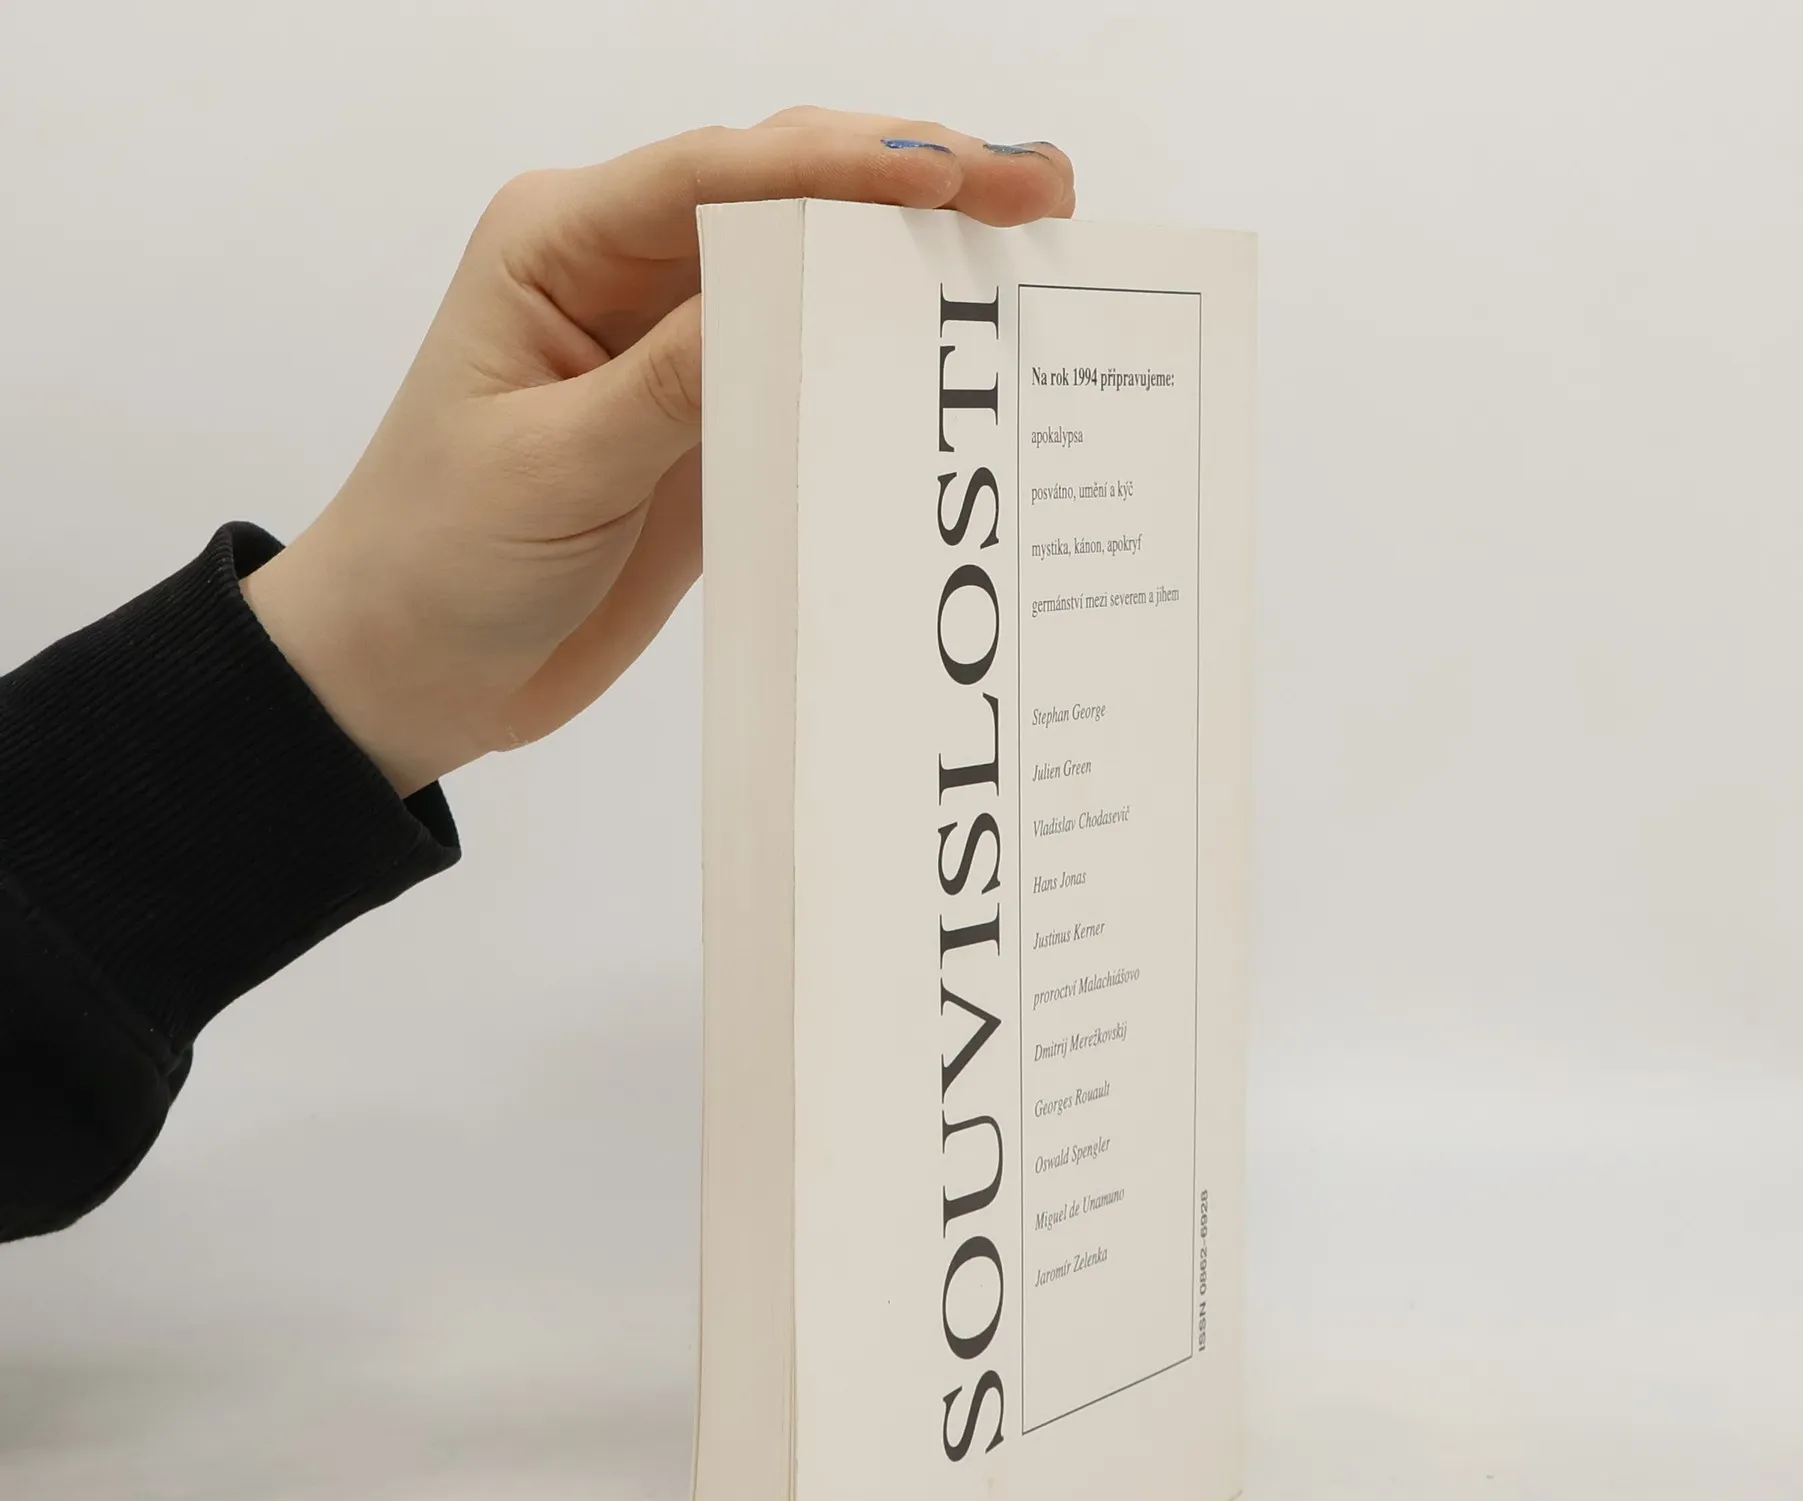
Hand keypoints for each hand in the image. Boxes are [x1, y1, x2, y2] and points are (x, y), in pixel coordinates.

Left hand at [240, 108, 1074, 795]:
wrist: (408, 671)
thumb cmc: (438, 559)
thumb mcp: (554, 468)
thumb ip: (672, 382)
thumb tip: (790, 294)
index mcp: (561, 243)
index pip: (722, 177)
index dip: (847, 169)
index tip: (955, 179)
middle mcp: (624, 273)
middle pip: (784, 197)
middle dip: (911, 183)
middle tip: (1037, 189)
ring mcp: (675, 349)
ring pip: (811, 275)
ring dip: (912, 262)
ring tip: (1027, 252)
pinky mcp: (708, 426)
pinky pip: (808, 371)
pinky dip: (879, 360)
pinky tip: (952, 359)